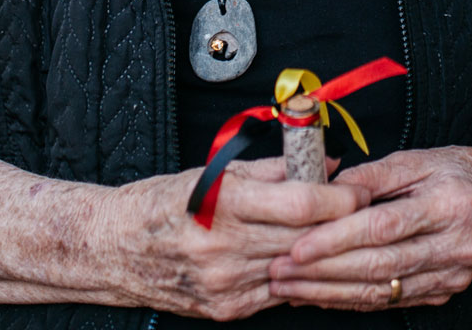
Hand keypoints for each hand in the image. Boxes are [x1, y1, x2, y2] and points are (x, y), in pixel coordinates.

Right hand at [105, 156, 368, 321]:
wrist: (114, 249)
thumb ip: (273, 169)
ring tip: (333, 233)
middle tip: (357, 208)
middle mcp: (225, 247)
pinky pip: (278, 290)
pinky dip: (292, 272)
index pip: (300, 203)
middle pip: (305, 237)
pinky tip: (297, 257)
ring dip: (319, 250)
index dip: (338, 197)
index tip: (357, 190)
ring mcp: (227, 283)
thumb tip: (322, 164)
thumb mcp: (213, 173)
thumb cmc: (161, 205)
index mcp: (223, 203)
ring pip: (297, 266)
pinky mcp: (228, 308)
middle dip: (339, 223)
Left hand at [266, 147, 471, 310]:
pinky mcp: (446, 291)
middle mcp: (455, 244)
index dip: (336, 240)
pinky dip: (352, 300)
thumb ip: (373, 176)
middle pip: (378, 266)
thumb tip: (327, 189)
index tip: (297, 245)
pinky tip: (321, 296)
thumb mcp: (421, 158)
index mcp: (449, 204)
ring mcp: (453, 274)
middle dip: (322, 272)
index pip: (382, 228)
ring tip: (289, 288)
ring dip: (329, 292)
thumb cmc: (461, 172)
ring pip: (381, 290)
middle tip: (280, 270)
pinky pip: (391, 301)